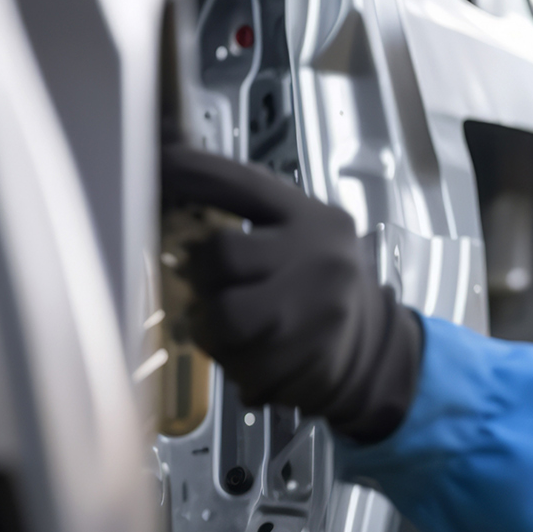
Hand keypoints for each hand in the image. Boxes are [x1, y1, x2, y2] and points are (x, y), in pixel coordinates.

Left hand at [160, 146, 423, 443]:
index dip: (193, 172)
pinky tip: (262, 360)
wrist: (376, 350)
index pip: (243, 184)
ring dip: (217, 331)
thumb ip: (253, 220)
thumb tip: (174, 185)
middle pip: (222, 254)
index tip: (156, 162)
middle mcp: (318, 255)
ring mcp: (316, 308)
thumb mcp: (302, 238)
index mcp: (312, 218)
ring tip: (239, 334)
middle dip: (208, 278)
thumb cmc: (322, 290)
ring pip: (224, 317)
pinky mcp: (310, 358)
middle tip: (220, 290)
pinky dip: (240, 368)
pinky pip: (241, 365)